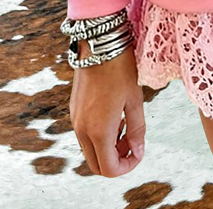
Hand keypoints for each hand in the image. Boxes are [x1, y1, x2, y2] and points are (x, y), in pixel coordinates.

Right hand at [70, 44, 145, 176]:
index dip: (128, 166)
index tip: (139, 152)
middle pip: (97, 164)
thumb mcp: (135, 99)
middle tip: (133, 143)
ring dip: (108, 147)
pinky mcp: (74, 109)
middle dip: (116, 160)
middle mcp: (82, 129)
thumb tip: (138, 150)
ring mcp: (75, 119)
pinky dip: (100, 135)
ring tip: (126, 126)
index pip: (110, 169)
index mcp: (98, 130)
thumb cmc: (120, 69)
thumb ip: (137, 129)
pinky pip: (85, 134)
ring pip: (90, 150)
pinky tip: (114, 115)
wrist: (98, 43)